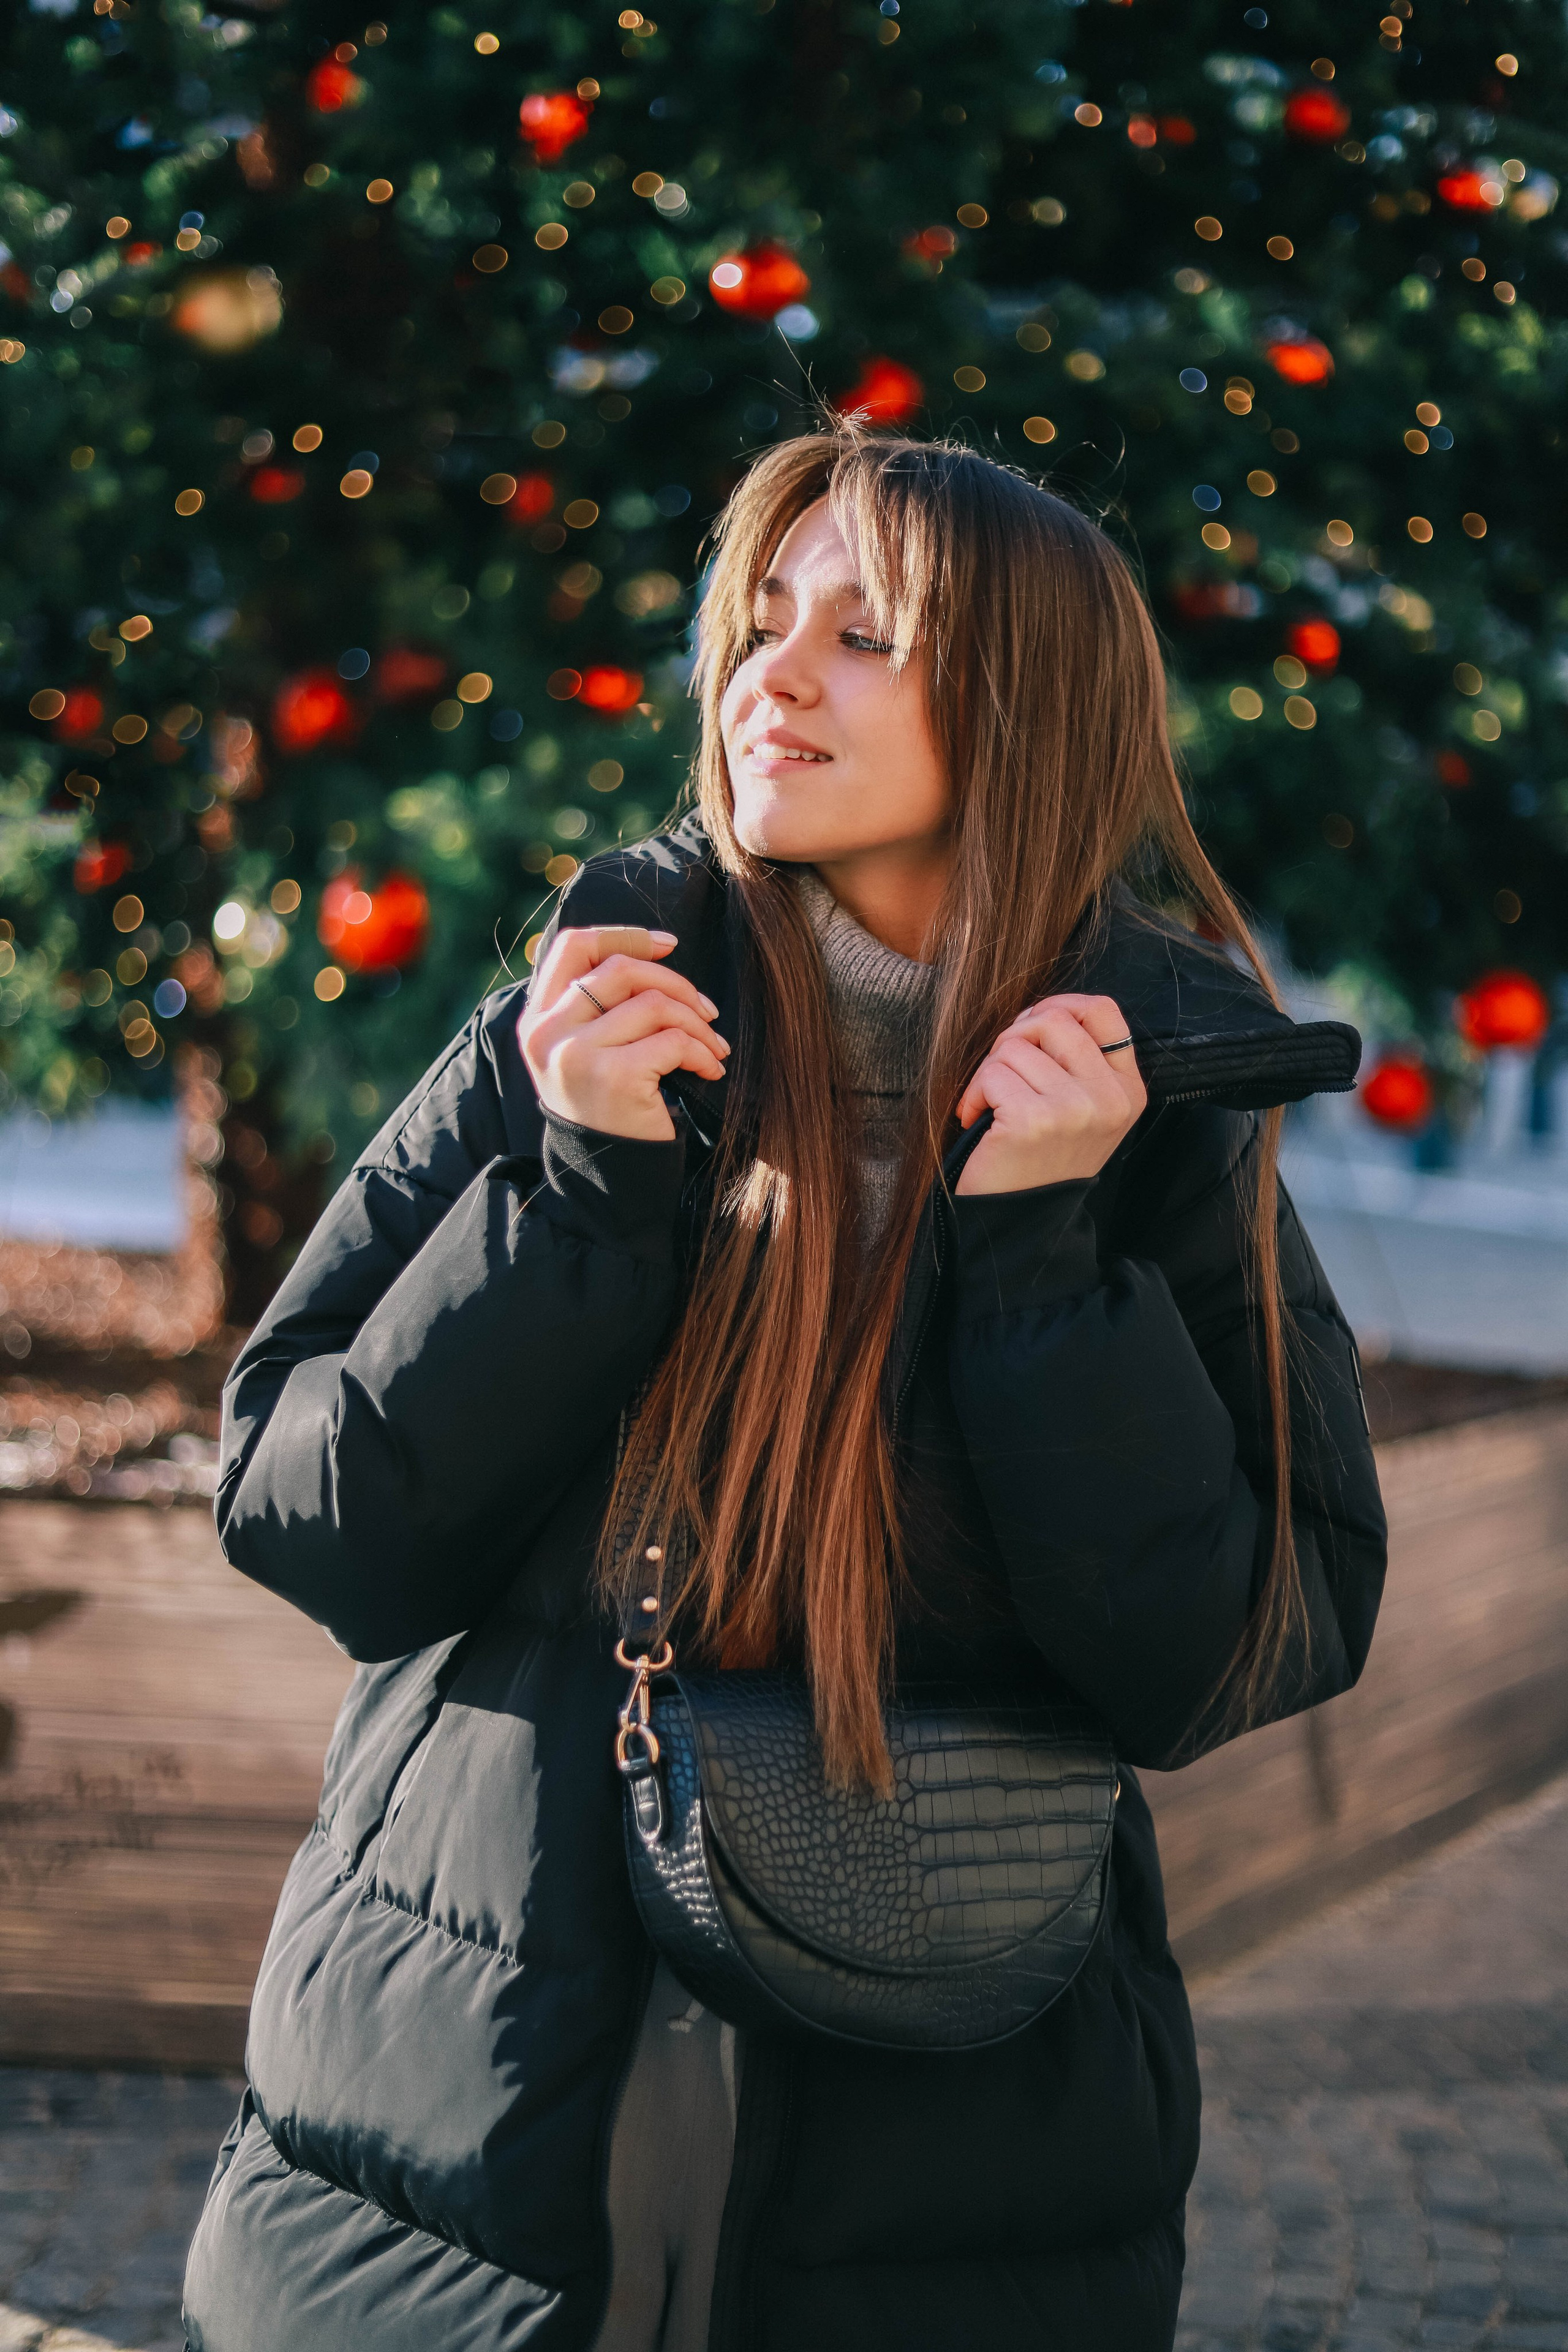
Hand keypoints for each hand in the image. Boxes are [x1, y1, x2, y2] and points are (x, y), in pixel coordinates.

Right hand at [518, 925, 729, 1142]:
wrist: (607, 1180)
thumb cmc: (608, 1109)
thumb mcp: (586, 1051)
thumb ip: (598, 1006)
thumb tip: (653, 949)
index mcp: (537, 1019)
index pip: (574, 946)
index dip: (624, 934)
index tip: (668, 945)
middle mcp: (547, 1033)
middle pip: (621, 969)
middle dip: (676, 983)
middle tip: (707, 1011)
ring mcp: (576, 1054)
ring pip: (654, 1003)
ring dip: (697, 1022)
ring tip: (713, 1047)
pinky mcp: (613, 1077)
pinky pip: (673, 1040)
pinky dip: (703, 1052)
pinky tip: (710, 1070)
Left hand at [955, 994, 1144, 1195]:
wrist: (1021, 1223)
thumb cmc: (1039, 1159)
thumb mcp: (1079, 1110)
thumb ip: (1074, 1060)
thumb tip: (1042, 1011)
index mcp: (1128, 1091)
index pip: (1103, 1011)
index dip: (1060, 1006)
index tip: (1032, 1029)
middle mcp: (1110, 1098)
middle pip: (1053, 1019)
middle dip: (1014, 1038)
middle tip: (1001, 1074)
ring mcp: (1076, 1109)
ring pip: (1016, 1045)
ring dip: (990, 1072)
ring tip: (992, 1107)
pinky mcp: (1035, 1120)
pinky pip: (992, 1073)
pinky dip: (975, 1094)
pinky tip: (977, 1120)